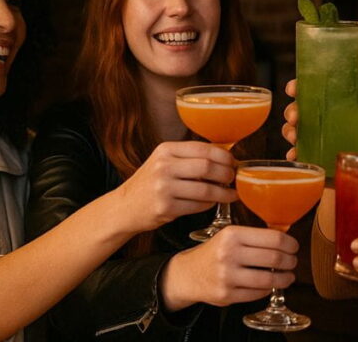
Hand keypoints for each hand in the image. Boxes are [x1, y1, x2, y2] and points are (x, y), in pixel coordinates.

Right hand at [113, 141, 237, 232]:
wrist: (125, 207)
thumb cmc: (151, 183)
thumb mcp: (164, 161)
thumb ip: (189, 156)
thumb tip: (225, 155)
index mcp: (165, 150)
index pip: (203, 148)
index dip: (224, 156)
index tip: (233, 162)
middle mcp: (163, 167)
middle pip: (207, 167)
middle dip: (226, 174)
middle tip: (233, 178)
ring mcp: (163, 188)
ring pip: (205, 190)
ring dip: (223, 193)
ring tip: (231, 194)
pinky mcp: (165, 208)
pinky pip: (198, 206)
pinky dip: (210, 204)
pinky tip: (213, 202)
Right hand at [160, 225, 297, 309]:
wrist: (188, 274)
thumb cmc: (215, 252)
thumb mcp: (229, 235)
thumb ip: (254, 236)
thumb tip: (286, 237)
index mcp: (232, 235)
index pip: (273, 238)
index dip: (290, 244)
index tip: (294, 247)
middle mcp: (229, 254)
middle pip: (275, 258)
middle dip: (290, 261)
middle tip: (293, 262)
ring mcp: (227, 276)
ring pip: (269, 279)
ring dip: (285, 279)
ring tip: (288, 277)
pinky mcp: (227, 295)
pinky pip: (258, 293)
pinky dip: (268, 289)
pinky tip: (270, 285)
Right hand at [282, 77, 357, 160]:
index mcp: (320, 96)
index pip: (303, 87)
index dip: (295, 87)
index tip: (293, 89)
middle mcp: (311, 112)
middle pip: (293, 109)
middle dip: (291, 112)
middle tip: (295, 117)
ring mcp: (310, 131)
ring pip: (291, 130)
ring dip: (290, 133)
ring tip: (295, 138)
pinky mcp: (312, 149)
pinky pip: (297, 151)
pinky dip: (293, 154)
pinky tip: (295, 155)